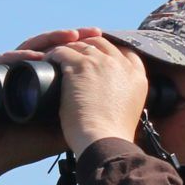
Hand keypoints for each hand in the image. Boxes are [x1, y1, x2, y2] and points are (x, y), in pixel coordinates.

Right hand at [0, 28, 105, 184]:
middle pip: (50, 48)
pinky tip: (35, 57)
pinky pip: (3, 61)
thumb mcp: (58, 134)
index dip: (85, 51)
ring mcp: (5, 72)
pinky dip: (19, 58)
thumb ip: (79, 123)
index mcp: (40, 82)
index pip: (64, 59)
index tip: (108, 46)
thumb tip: (112, 116)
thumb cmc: (20, 147)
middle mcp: (23, 72)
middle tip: (94, 32)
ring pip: (29, 48)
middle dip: (72, 39)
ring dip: (50, 40)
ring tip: (71, 36)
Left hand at [44, 36, 150, 157]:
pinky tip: (47, 60)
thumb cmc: (112, 135)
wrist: (104, 140)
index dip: (109, 52)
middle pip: (101, 44)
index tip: (97, 58)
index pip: (125, 52)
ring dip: (68, 48)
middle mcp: (121, 64)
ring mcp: (101, 62)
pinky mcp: (80, 66)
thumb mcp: (130, 111)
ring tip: (57, 57)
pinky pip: (63, 51)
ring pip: (81, 45)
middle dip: (86, 45)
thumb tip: (112, 97)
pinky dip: (53, 54)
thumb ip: (124, 97)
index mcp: (137, 76)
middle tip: (73, 54)